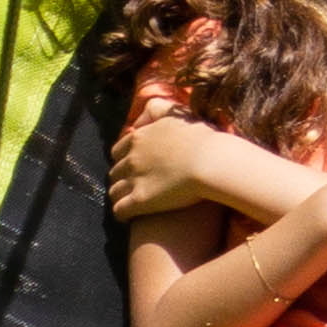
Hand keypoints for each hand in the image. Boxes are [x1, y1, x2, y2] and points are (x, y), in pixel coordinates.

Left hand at [109, 111, 229, 219]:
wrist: (211, 161)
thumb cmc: (201, 138)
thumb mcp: (176, 113)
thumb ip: (157, 109)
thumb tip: (141, 119)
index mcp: (138, 138)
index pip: (119, 151)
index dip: (125, 160)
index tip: (134, 166)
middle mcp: (131, 158)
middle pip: (115, 171)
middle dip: (122, 179)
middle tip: (133, 185)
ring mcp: (134, 180)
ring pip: (115, 191)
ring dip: (120, 197)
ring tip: (130, 203)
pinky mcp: (140, 200)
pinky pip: (120, 210)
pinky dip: (122, 213)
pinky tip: (129, 217)